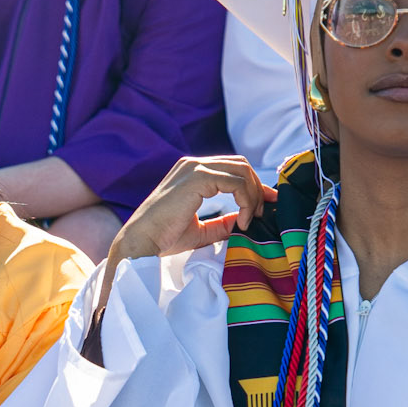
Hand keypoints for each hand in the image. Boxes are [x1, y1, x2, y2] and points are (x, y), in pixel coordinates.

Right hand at [105, 156, 274, 272]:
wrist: (141, 242)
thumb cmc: (163, 238)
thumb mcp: (200, 229)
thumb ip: (222, 223)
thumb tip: (243, 222)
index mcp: (191, 172)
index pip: (232, 168)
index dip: (253, 185)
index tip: (266, 205)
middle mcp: (193, 164)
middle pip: (241, 164)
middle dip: (257, 188)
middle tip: (260, 214)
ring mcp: (195, 168)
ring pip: (242, 170)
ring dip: (253, 195)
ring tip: (249, 219)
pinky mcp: (198, 178)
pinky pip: (236, 183)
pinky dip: (245, 201)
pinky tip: (241, 221)